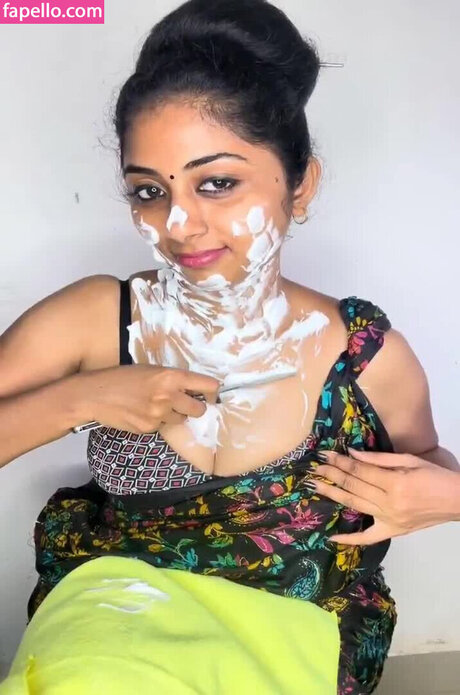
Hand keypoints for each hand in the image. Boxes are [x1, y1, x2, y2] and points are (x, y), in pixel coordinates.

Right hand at [76, 365, 219, 432]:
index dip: (212, 391)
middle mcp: (169, 396)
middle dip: (196, 407)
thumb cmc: (122, 377)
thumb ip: (172, 379)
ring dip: (174, 415)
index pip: (208, 386)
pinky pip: (162, 427)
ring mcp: (159, 414)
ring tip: (156, 405)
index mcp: (171, 376)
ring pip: (181, 420)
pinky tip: (141, 413)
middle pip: (200, 409)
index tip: (209, 394)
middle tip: (186, 404)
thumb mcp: (151, 370)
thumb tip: (192, 390)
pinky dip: (156, 422)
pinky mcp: (148, 428)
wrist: (95, 394)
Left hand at [312, 449, 459, 544]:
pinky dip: (350, 539)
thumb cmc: (435, 476)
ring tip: (316, 487)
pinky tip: (332, 537)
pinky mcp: (394, 532)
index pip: (359, 471)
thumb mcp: (410, 460)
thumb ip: (379, 458)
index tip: (324, 454)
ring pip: (355, 506)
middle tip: (314, 468)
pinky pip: (368, 538)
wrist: (458, 501)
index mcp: (394, 483)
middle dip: (332, 475)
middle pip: (353, 487)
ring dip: (334, 495)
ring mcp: (390, 520)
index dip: (340, 461)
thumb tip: (351, 453)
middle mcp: (389, 503)